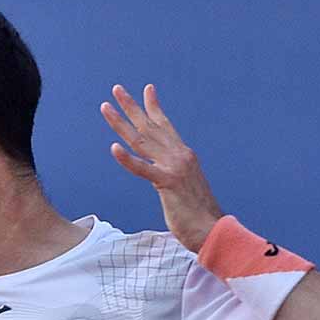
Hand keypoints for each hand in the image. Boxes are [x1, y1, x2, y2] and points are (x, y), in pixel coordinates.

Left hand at [101, 84, 221, 253]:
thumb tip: (167, 176)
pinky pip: (143, 169)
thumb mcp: (184, 188)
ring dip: (120, 123)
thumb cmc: (197, 214)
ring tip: (106, 107)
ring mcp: (173, 167)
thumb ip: (174, 176)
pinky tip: (113, 148)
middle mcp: (179, 155)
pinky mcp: (167, 183)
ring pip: (141, 140)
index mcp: (184, 155)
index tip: (146, 89)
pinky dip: (127, 159)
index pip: (165, 125)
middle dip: (131, 107)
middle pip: (149, 127)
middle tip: (116, 89)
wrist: (213, 230)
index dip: (153, 107)